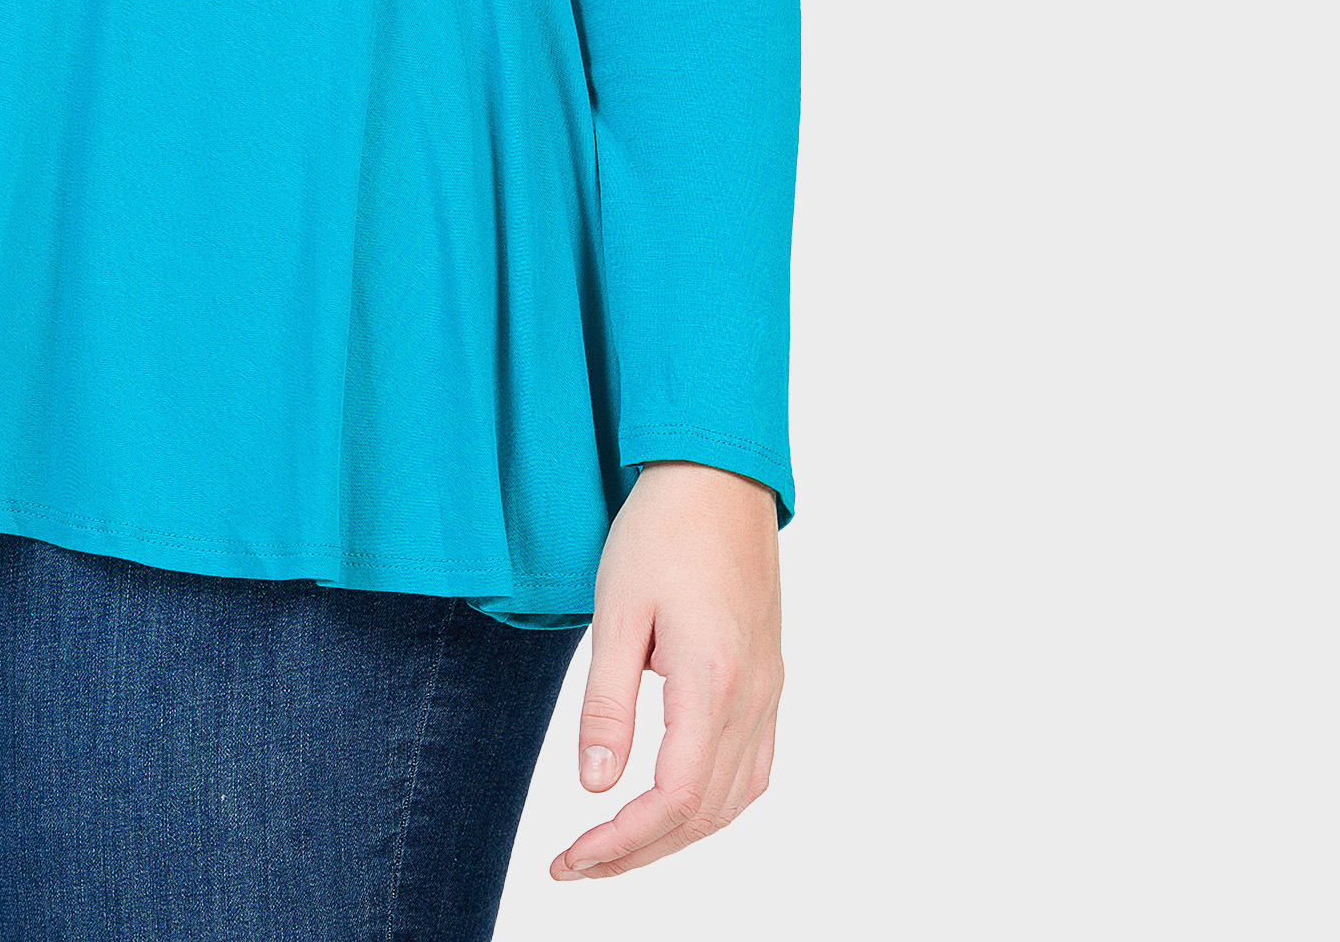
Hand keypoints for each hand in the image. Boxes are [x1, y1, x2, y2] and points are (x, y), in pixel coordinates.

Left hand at [550, 460, 782, 881]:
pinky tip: (675, 804)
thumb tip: (595, 787)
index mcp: (712, 684)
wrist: (718, 475)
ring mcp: (768, 691)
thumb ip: (607, 703)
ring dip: (676, 835)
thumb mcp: (617, 610)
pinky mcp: (768, 678)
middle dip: (639, 852)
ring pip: (733, 800)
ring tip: (616, 845)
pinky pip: (752, 768)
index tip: (570, 860)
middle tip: (577, 865)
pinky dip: (712, 805)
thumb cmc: (661, 530)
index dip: (621, 844)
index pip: (672, 801)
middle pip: (704, 815)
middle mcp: (751, 698)